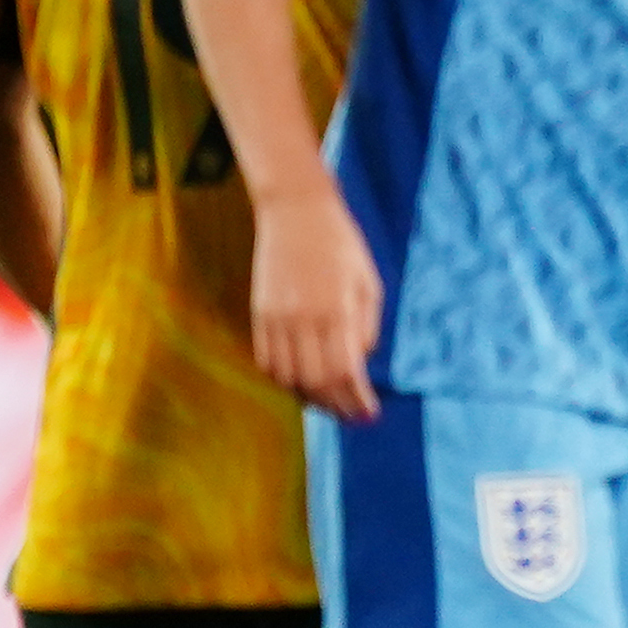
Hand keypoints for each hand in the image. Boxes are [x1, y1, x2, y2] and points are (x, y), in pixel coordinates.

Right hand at [250, 187, 383, 421]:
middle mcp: (303, 318)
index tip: (369, 414)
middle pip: (316, 381)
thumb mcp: (368, 282)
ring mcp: (276, 317)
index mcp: (336, 310)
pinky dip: (282, 378)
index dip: (357, 399)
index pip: (345, 371)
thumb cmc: (342, 245)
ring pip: (287, 376)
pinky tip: (300, 382)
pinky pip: (266, 360)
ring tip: (328, 403)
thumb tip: (359, 364)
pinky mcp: (258, 313)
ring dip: (309, 397)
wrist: (295, 212)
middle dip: (336, 405)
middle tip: (351, 416)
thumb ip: (366, 327)